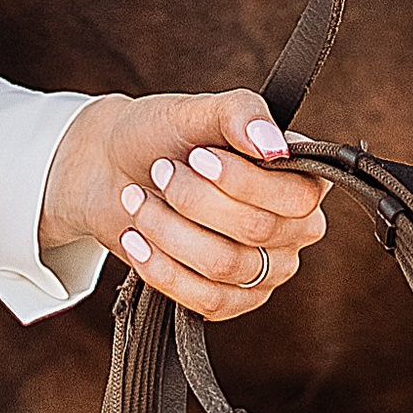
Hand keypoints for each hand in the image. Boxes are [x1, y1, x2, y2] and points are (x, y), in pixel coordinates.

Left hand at [40, 91, 328, 320]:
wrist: (111, 168)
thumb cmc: (162, 134)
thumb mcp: (197, 110)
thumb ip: (241, 113)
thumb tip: (274, 147)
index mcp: (300, 177)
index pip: (297, 196)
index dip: (242, 181)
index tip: (195, 156)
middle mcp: (293, 228)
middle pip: (256, 230)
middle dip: (194, 199)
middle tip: (159, 171)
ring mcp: (264, 270)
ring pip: (225, 266)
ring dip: (168, 230)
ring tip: (137, 199)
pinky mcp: (230, 300)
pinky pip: (207, 302)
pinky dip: (163, 269)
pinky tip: (136, 240)